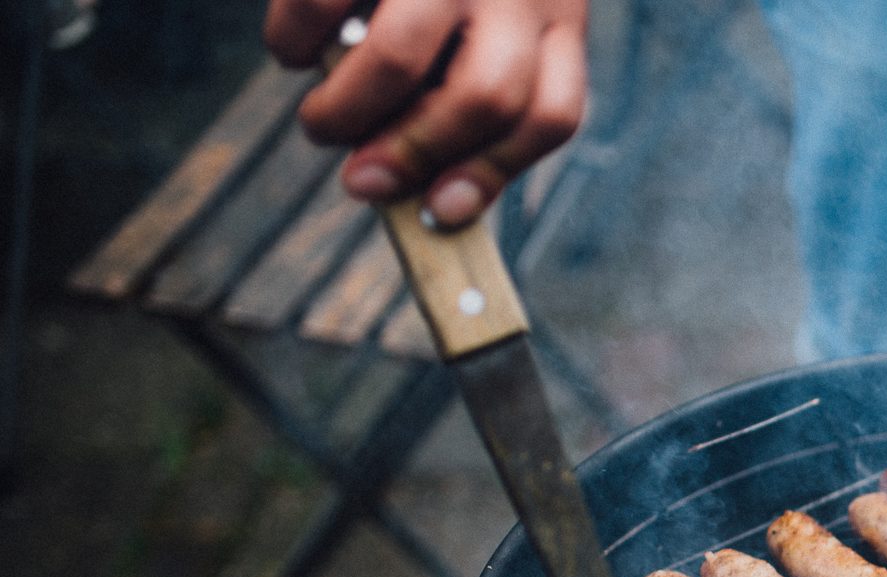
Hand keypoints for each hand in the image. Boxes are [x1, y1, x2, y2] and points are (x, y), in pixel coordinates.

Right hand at [264, 0, 587, 227]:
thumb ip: (481, 78)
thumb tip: (429, 193)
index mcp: (560, 9)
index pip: (552, 112)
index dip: (495, 173)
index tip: (440, 210)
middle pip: (486, 98)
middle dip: (414, 154)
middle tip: (361, 180)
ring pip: (402, 60)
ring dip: (346, 113)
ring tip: (320, 125)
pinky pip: (323, 2)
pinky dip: (293, 40)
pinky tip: (290, 50)